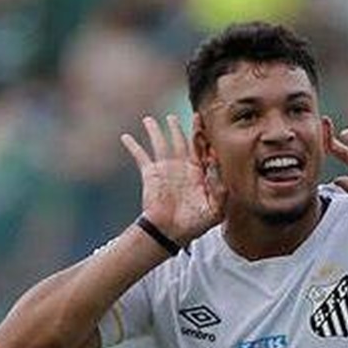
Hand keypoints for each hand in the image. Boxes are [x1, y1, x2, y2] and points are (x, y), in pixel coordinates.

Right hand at [121, 115, 225, 243]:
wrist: (171, 232)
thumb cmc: (195, 224)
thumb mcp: (216, 210)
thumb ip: (221, 189)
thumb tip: (216, 166)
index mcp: (200, 174)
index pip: (204, 151)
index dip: (206, 141)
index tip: (206, 135)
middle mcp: (183, 168)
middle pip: (184, 141)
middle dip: (186, 128)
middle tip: (193, 115)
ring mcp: (166, 169)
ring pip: (161, 143)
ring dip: (156, 130)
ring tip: (150, 119)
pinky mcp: (151, 175)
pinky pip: (141, 157)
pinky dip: (133, 146)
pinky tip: (126, 137)